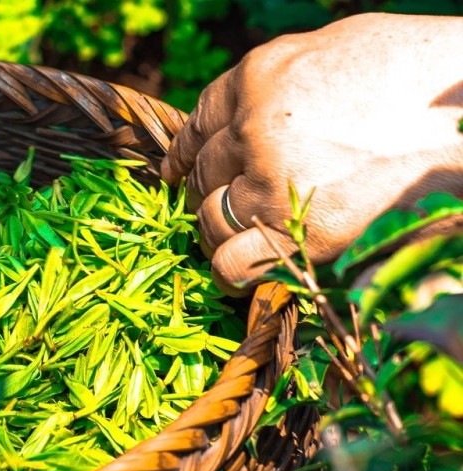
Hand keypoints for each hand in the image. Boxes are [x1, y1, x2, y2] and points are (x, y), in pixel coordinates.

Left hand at [161, 13, 462, 294]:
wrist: (457, 109)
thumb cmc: (403, 73)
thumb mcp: (322, 53)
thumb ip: (270, 86)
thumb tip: (238, 117)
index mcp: (254, 78)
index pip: (198, 124)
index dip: (186, 155)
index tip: (180, 174)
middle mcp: (252, 127)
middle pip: (203, 174)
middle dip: (210, 194)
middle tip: (227, 207)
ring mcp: (270, 180)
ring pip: (208, 220)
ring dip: (218, 233)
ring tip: (239, 238)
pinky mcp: (298, 229)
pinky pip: (231, 262)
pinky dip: (231, 272)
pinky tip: (241, 273)